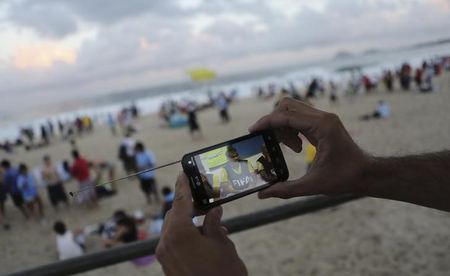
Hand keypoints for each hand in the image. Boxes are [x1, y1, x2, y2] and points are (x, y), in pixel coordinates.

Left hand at [156, 173, 246, 275]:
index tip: (183, 174)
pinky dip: (186, 236)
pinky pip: (174, 243)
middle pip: (174, 215)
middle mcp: (166, 243)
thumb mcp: (223, 244)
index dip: (183, 186)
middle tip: (206, 202)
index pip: (180, 202)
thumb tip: (214, 212)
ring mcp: (165, 257)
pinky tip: (203, 237)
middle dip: (189, 207)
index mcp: (178, 233)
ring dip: (189, 222)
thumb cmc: (223, 274)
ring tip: (210, 222)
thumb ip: (214, 224)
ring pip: (174, 230)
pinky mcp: (168, 267)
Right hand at [249, 97, 372, 197]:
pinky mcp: (323, 123)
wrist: (367, 174)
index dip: (266, 122)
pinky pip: (299, 118)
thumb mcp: (313, 186)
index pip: (286, 115)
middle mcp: (323, 117)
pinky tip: (296, 146)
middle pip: (287, 106)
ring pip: (292, 110)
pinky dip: (291, 128)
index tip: (252, 131)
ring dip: (283, 126)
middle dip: (273, 121)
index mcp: (322, 127)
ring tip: (288, 147)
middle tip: (268, 140)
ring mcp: (324, 118)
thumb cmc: (345, 178)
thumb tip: (263, 194)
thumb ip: (286, 190)